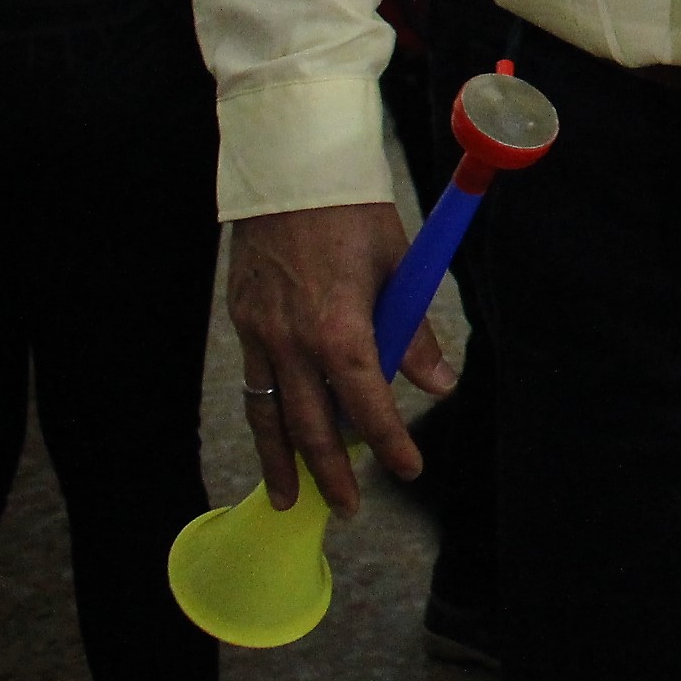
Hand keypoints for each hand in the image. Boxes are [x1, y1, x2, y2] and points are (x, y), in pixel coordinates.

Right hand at [227, 202, 452, 510]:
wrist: (292, 172)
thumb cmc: (354, 213)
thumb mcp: (400, 264)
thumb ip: (415, 332)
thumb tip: (438, 384)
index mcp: (339, 326)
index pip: (366, 403)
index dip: (389, 441)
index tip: (408, 468)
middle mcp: (293, 341)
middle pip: (310, 425)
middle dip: (332, 472)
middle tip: (349, 508)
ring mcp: (260, 334)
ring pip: (268, 415)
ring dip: (282, 462)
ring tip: (293, 501)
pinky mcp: (243, 322)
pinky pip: (252, 385)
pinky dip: (262, 420)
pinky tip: (273, 440)